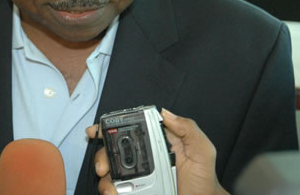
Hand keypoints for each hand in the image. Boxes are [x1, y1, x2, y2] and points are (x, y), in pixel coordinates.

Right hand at [86, 109, 229, 194]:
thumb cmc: (203, 180)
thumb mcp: (201, 150)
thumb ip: (188, 129)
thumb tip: (165, 113)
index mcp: (155, 143)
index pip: (128, 130)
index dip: (109, 128)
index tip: (96, 130)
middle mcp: (143, 159)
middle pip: (113, 152)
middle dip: (102, 156)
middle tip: (103, 166)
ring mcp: (137, 178)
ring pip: (110, 174)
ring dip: (104, 178)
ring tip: (110, 188)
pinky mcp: (134, 193)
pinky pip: (116, 191)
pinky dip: (110, 192)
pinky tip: (114, 194)